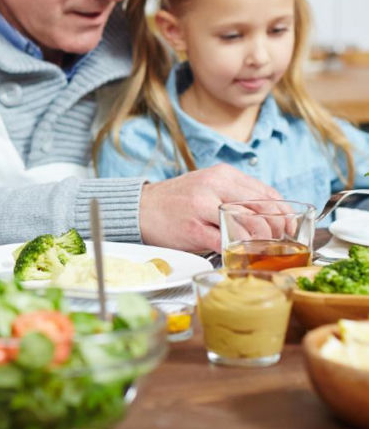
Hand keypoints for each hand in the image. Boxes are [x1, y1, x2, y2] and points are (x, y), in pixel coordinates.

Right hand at [139, 164, 281, 252]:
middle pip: (263, 210)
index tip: (288, 228)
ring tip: (261, 250)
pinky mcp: (194, 228)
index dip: (284, 214)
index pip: (267, 194)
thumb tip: (273, 214)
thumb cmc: (178, 202)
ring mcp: (203, 207)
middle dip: (278, 231)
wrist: (140, 208)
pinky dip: (239, 250)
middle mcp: (214, 186)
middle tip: (278, 244)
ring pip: (250, 225)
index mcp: (223, 174)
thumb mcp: (209, 187)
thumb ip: (237, 195)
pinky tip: (239, 254)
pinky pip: (227, 241)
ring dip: (262, 242)